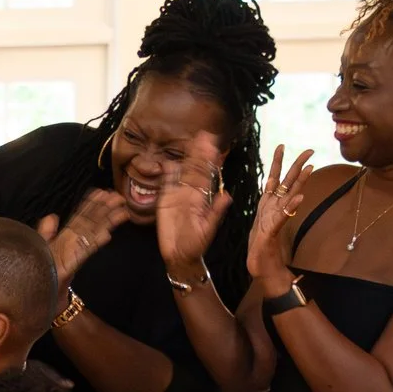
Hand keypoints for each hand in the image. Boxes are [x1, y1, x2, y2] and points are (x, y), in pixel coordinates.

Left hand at [36, 188, 131, 286]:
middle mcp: (73, 242)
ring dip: (107, 222)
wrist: (42, 294)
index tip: (102, 192)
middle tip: (119, 196)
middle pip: (92, 222)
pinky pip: (86, 251)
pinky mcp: (73, 264)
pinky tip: (107, 234)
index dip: (91, 204)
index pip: (81, 216)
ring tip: (122, 212)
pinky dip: (96, 242)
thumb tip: (52, 215)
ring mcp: (75, 253)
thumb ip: (46, 231)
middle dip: (105, 209)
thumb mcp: (41, 246)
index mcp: (66, 237)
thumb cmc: (42, 271)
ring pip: (94, 234)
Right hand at [156, 131, 233, 277]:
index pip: (208, 175)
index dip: (211, 161)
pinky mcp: (164, 202)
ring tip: (192, 142)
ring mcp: (177, 196)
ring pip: (182, 173)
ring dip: (186, 158)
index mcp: (203, 199)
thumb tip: (228, 195)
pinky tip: (169, 161)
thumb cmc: (196, 245)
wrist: (180, 256)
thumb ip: (216, 212)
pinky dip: (167, 174)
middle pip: (195, 169)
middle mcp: (191, 194)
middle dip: (200, 153)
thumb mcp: (209, 228)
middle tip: (205, 135)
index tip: (216, 146)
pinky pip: (166, 184)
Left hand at [246, 144, 317, 287]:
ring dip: (299, 182)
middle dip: (297, 166)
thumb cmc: (260, 248)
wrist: (262, 269)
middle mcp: (274, 210)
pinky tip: (299, 198)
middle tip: (309, 150)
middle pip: (288, 183)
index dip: (277, 162)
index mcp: (268, 206)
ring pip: (289, 197)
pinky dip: (290, 208)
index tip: (281, 145)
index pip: (274, 179)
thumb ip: (266, 209)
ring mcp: (275, 220)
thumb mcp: (258, 223)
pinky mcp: (272, 232)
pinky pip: (282, 217)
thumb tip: (270, 193)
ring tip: (309, 168)